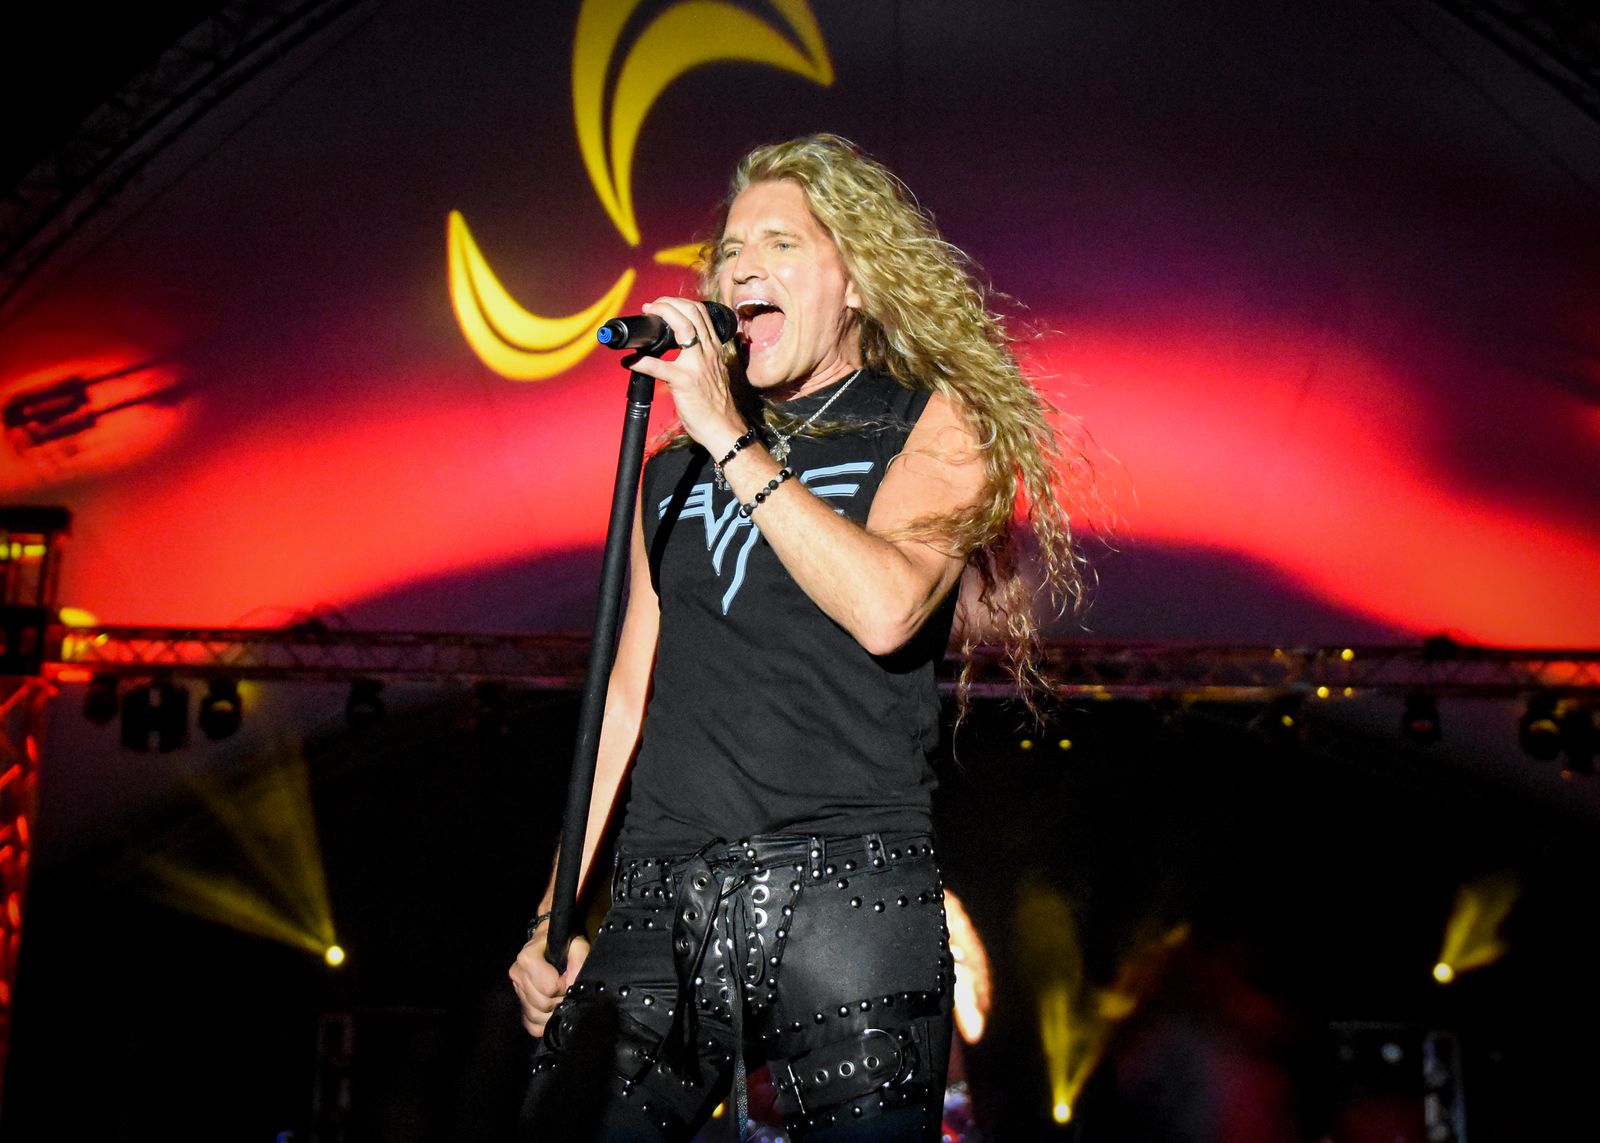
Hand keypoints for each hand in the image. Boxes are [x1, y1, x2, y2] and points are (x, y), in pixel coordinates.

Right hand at [509, 925, 589, 1037]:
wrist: (551, 943)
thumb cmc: (564, 944)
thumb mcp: (576, 944)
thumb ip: (579, 959)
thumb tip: (573, 984)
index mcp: (527, 958)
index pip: (548, 987)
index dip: (563, 985)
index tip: (568, 977)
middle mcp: (518, 974)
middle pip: (542, 1003)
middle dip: (559, 999)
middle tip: (567, 990)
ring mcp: (517, 991)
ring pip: (535, 1016)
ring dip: (553, 1012)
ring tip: (561, 998)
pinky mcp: (520, 1004)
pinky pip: (531, 1025)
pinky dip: (544, 1023)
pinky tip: (553, 1012)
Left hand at [627, 296, 745, 458]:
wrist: (723, 427)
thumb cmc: (716, 403)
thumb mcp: (713, 370)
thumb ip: (700, 355)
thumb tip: (680, 346)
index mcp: (714, 348)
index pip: (701, 312)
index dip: (680, 302)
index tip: (663, 304)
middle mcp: (708, 351)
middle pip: (691, 312)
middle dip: (668, 302)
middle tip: (651, 306)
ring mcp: (696, 365)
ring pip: (681, 327)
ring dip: (661, 315)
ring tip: (646, 315)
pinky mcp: (684, 382)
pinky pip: (658, 366)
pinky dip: (640, 361)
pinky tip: (630, 361)